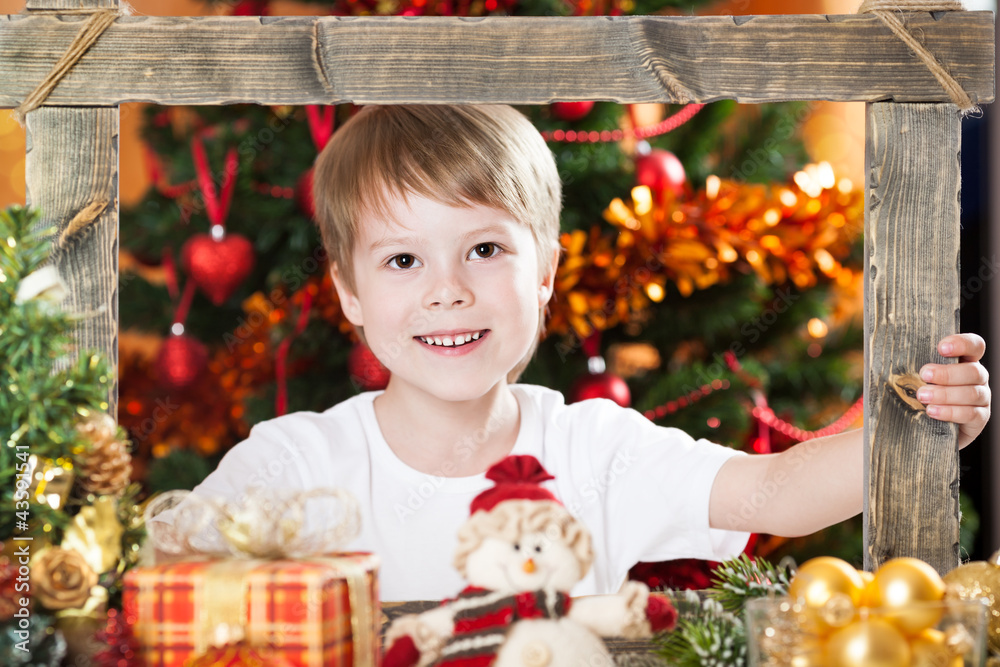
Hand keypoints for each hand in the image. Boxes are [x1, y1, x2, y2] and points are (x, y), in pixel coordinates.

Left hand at [918, 333, 990, 448]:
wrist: (926, 427)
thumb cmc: (919, 394)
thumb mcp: (916, 378)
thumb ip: (915, 367)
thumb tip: (893, 356)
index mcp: (965, 361)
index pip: (974, 346)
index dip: (962, 344)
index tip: (941, 348)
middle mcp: (977, 378)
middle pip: (973, 371)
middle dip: (947, 373)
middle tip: (924, 375)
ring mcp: (982, 398)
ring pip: (972, 393)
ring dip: (945, 394)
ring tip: (922, 396)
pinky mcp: (980, 418)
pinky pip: (971, 414)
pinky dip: (950, 412)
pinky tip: (932, 411)